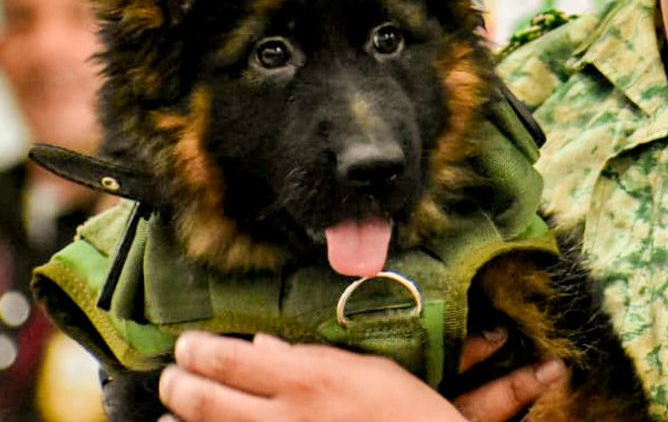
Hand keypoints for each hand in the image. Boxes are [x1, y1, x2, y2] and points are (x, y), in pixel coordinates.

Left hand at [158, 330, 565, 421]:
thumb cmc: (407, 410)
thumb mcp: (368, 370)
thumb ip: (312, 357)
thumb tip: (262, 346)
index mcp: (307, 380)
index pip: (231, 361)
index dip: (199, 351)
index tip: (187, 345)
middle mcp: (284, 417)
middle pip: (207, 401)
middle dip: (179, 386)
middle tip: (170, 376)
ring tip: (168, 415)